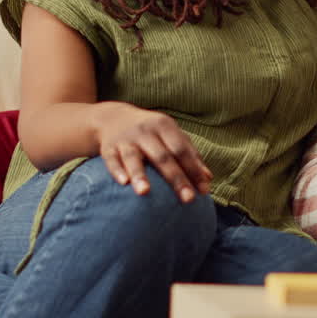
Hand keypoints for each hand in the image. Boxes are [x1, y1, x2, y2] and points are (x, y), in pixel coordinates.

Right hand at [96, 102, 211, 201]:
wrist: (113, 118)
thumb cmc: (151, 132)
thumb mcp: (171, 136)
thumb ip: (190, 154)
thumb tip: (208, 179)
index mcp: (164, 126)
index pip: (182, 150)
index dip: (194, 169)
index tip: (203, 190)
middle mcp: (145, 131)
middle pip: (162, 156)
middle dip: (176, 178)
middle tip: (188, 199)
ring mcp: (125, 139)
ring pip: (133, 157)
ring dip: (140, 175)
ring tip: (145, 193)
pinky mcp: (108, 147)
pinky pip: (111, 159)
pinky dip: (117, 170)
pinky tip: (123, 183)